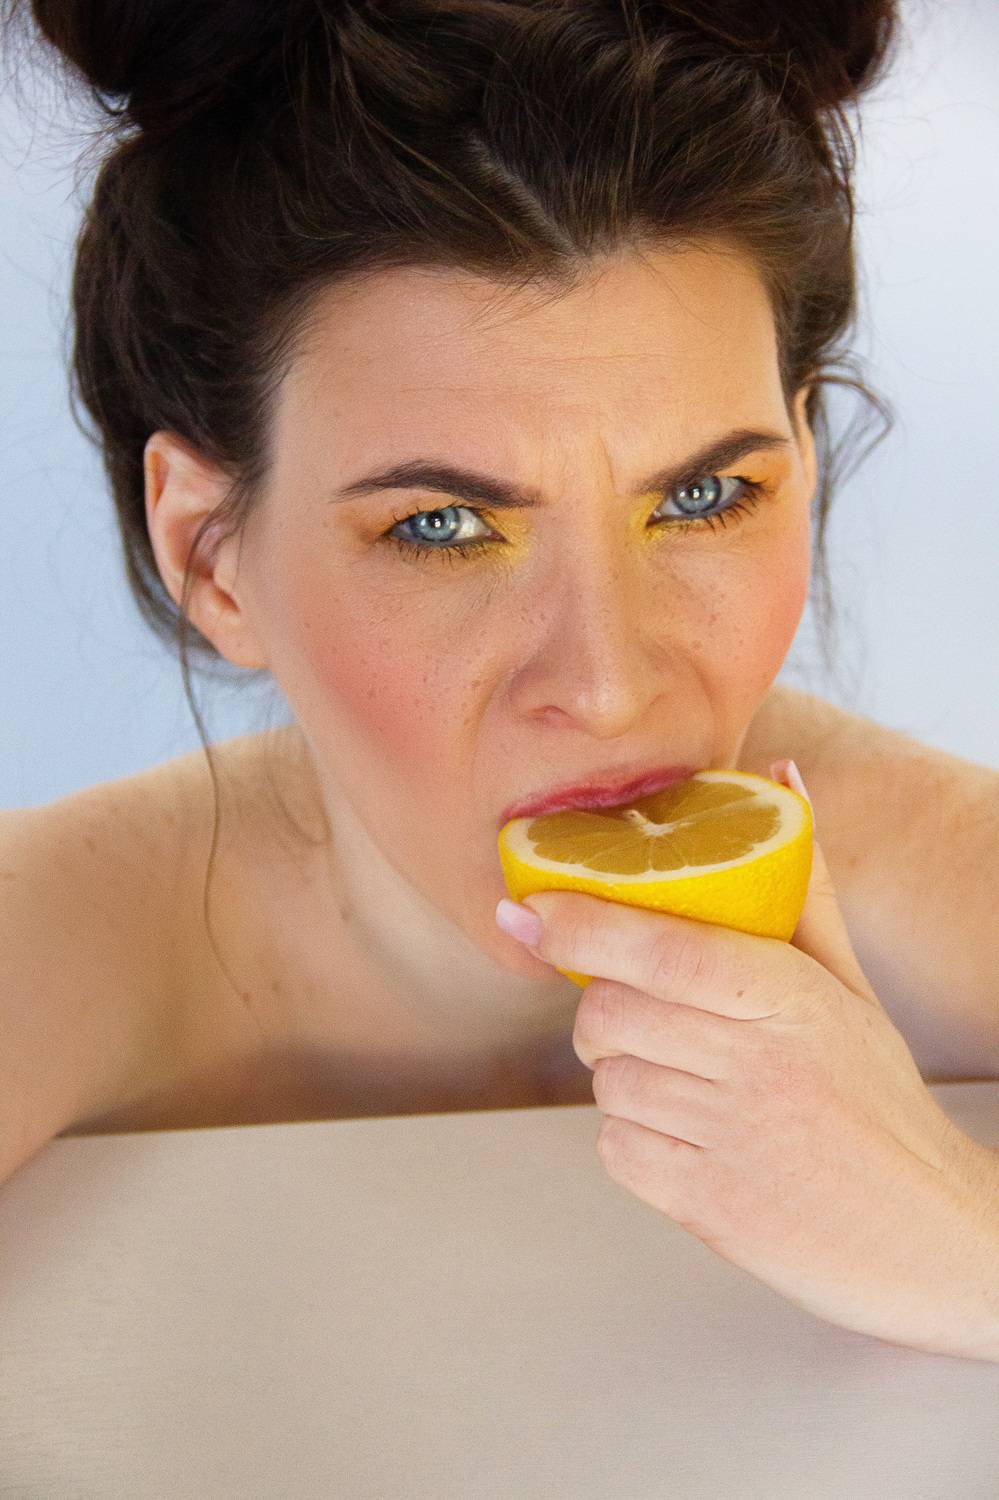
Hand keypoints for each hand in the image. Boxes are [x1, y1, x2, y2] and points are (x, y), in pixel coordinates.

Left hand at [516, 782, 998, 1358]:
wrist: (927, 1230)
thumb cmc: (876, 1096)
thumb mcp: (849, 987)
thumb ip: (801, 887)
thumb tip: (781, 780)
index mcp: (790, 997)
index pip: (662, 947)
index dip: (582, 923)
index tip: (527, 908)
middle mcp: (758, 1064)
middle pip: (609, 1012)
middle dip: (601, 1008)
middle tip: (633, 1011)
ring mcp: (732, 1140)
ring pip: (607, 1081)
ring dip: (622, 1075)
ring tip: (682, 1081)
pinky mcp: (710, 1207)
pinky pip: (616, 1149)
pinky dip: (631, 1138)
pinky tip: (684, 1134)